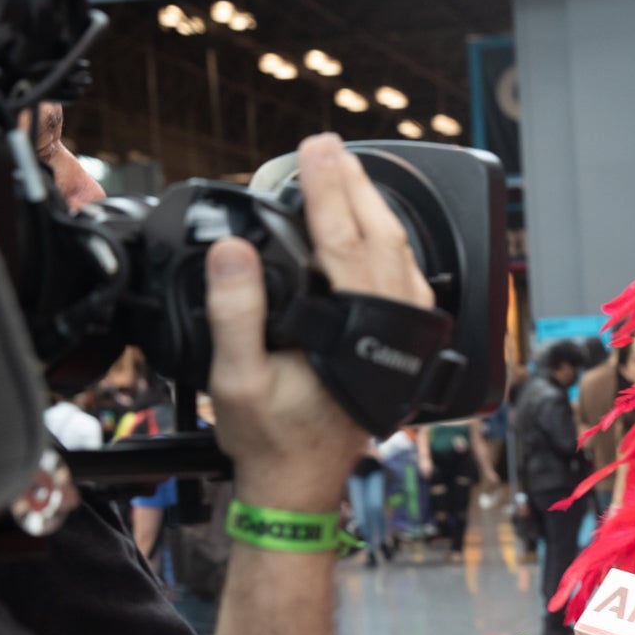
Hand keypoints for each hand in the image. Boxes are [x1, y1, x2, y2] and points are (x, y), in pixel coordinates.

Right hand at [206, 134, 433, 510]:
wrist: (299, 488)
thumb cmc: (270, 440)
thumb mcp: (236, 379)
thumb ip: (235, 312)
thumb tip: (233, 250)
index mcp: (352, 332)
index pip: (341, 240)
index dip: (325, 189)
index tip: (312, 150)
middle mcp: (388, 331)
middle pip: (378, 238)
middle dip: (352, 185)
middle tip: (328, 147)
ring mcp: (400, 339)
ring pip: (398, 256)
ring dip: (372, 210)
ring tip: (347, 173)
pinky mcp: (399, 348)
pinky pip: (402, 280)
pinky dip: (384, 243)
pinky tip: (367, 228)